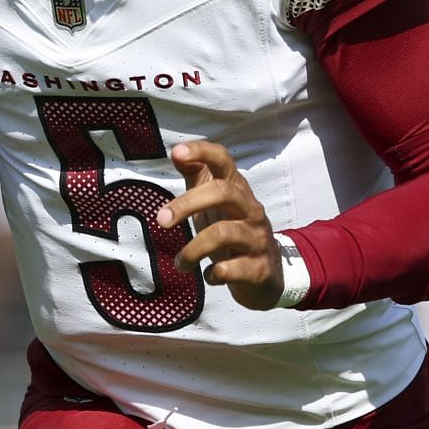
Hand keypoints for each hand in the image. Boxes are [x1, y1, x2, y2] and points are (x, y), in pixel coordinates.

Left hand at [157, 141, 283, 310]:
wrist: (267, 275)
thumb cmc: (232, 230)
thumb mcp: (214, 202)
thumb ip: (197, 176)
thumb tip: (176, 152)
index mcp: (237, 190)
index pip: (224, 160)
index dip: (202, 152)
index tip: (177, 153)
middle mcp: (250, 209)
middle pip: (222, 192)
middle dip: (186, 204)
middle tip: (160, 221)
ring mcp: (257, 238)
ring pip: (224, 233)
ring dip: (193, 249)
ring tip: (180, 263)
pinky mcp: (258, 268)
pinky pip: (231, 269)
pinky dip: (213, 274)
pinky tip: (208, 276)